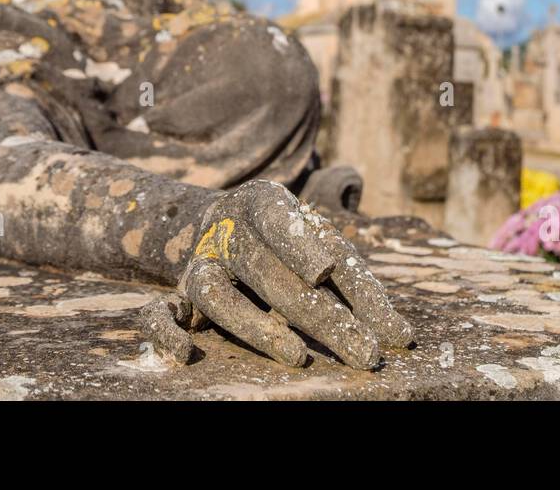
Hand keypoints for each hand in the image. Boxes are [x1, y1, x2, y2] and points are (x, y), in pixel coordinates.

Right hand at [140, 180, 412, 369]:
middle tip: (364, 353)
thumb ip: (360, 286)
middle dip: (321, 315)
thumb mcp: (323, 244)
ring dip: (255, 326)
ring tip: (300, 356)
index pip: (282, 223)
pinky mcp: (178, 296)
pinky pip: (156, 313)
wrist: (219, 222)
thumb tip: (403, 337)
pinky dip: (164, 331)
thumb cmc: (289, 242)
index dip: (301, 244)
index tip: (328, 270)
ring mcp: (199, 263)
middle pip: (269, 274)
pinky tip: (186, 352)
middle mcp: (227, 229)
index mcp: (263, 202)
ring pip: (217, 295)